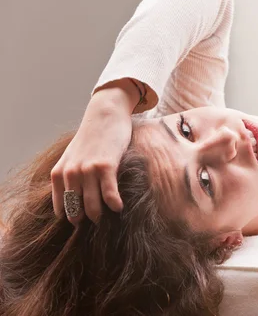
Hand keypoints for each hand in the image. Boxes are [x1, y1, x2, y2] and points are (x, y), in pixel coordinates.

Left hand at [51, 80, 138, 223]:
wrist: (104, 114)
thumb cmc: (92, 137)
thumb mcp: (72, 157)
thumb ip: (70, 176)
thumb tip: (78, 201)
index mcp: (58, 173)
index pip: (61, 207)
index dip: (73, 217)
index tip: (84, 221)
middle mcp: (70, 173)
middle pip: (76, 210)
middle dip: (87, 220)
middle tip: (99, 223)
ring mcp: (87, 170)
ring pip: (92, 206)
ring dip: (101, 216)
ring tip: (109, 217)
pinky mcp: (105, 166)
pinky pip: (109, 195)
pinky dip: (115, 205)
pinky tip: (119, 207)